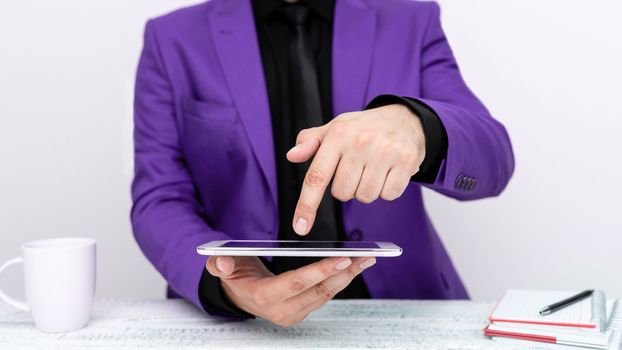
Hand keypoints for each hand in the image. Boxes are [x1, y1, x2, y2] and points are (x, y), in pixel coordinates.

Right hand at [205, 255, 375, 326]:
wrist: (238, 294)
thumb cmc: (234, 275)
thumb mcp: (221, 265)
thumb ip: (220, 264)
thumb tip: (223, 262)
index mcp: (263, 296)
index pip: (297, 283)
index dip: (321, 271)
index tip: (343, 258)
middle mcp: (281, 309)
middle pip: (318, 290)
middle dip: (344, 272)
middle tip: (365, 256)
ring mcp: (293, 313)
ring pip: (326, 294)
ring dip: (348, 276)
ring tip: (366, 259)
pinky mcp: (302, 311)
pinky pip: (325, 296)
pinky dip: (341, 280)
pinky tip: (353, 267)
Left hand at [287, 104, 424, 234]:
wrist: (405, 118)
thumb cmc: (364, 128)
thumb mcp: (334, 128)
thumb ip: (310, 142)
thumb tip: (292, 156)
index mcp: (338, 134)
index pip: (317, 176)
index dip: (307, 205)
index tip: (300, 227)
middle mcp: (360, 141)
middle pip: (342, 193)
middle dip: (347, 187)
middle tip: (356, 169)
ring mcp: (385, 151)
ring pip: (365, 197)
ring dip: (367, 189)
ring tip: (373, 169)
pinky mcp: (405, 161)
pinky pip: (388, 195)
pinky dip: (386, 189)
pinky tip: (388, 172)